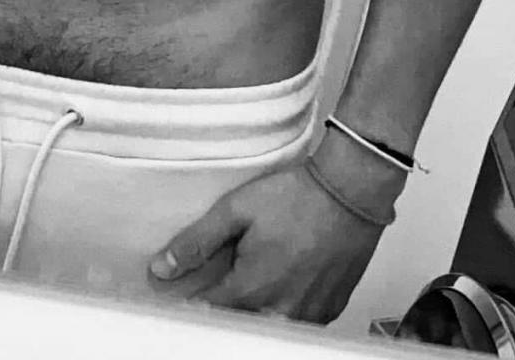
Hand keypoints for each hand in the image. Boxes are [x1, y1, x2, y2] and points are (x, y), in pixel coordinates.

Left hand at [147, 162, 389, 321]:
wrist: (350, 192)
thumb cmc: (298, 197)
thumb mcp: (237, 210)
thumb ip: (197, 241)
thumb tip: (163, 268)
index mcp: (252, 288)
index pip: (209, 313)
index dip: (194, 300)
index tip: (192, 287)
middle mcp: (281, 311)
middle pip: (241, 320)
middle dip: (229, 301)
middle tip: (234, 271)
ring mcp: (310, 315)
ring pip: (271, 323)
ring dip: (260, 304)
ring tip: (264, 270)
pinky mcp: (330, 310)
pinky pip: (299, 321)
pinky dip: (287, 305)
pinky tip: (287, 278)